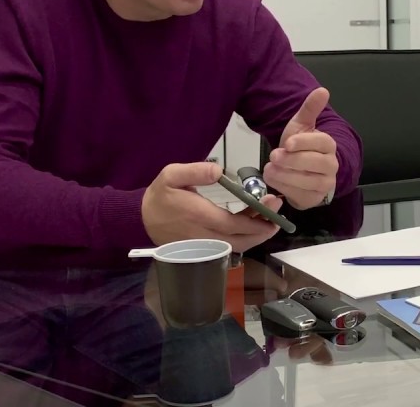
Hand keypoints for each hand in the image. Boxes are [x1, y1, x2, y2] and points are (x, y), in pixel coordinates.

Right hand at [142, 161, 284, 252]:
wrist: (142, 219)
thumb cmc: (159, 196)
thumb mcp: (171, 175)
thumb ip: (195, 171)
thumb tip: (218, 170)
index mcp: (198, 216)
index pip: (232, 224)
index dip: (255, 220)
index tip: (272, 207)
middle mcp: (203, 236)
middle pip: (240, 240)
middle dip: (263, 229)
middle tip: (278, 215)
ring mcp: (204, 246)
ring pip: (237, 247)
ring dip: (256, 236)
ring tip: (270, 220)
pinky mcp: (204, 250)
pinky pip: (229, 248)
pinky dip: (244, 240)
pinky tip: (253, 226)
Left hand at [264, 87, 338, 209]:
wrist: (300, 170)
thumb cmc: (300, 146)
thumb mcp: (301, 126)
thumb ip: (310, 109)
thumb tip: (322, 90)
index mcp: (328, 145)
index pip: (321, 142)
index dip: (304, 142)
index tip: (287, 142)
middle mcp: (331, 165)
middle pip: (315, 163)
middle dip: (292, 160)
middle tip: (274, 156)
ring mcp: (324, 184)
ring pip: (308, 181)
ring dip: (286, 175)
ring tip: (270, 169)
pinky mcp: (314, 199)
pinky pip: (300, 195)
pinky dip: (284, 189)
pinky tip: (274, 180)